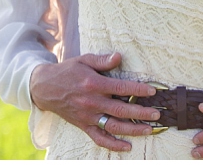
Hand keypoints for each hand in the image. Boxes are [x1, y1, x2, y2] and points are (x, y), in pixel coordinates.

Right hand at [30, 52, 162, 151]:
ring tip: (149, 129)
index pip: (121, 87)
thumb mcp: (84, 60)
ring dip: (133, 130)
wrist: (44, 88)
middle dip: (141, 113)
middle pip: (121, 109)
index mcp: (93, 84)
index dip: (138, 89)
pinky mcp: (83, 125)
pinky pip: (99, 138)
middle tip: (157, 114)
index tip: (152, 91)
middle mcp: (92, 102)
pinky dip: (113, 145)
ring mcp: (88, 116)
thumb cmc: (67, 71)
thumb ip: (102, 60)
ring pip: (113, 126)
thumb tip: (119, 56)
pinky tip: (127, 146)